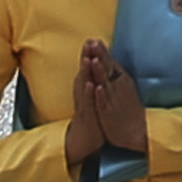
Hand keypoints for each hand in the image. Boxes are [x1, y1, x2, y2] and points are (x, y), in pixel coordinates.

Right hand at [61, 42, 120, 181]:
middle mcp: (85, 96)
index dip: (91, 55)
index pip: (89, 70)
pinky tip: (91, 84)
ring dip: (87, 72)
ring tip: (89, 58)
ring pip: (85, 86)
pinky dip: (89, 94)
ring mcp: (86, 106)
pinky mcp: (88, 116)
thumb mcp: (94, 100)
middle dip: (87, 57)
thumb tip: (96, 74)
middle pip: (85, 74)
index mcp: (87, 91)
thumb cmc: (92, 120)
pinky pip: (89, 104)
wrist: (84, 142)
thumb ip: (94, 86)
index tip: (93, 40)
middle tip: (89, 42)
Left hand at [94, 43, 152, 157]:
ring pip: (105, 82)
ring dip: (99, 71)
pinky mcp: (109, 112)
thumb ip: (117, 75)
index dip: (102, 52)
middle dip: (100, 56)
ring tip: (93, 60)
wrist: (136, 134)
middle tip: (93, 42)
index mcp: (122, 80)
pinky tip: (97, 87)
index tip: (94, 40)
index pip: (111, 62)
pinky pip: (104, 102)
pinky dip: (101, 94)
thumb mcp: (125, 88)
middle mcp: (118, 86)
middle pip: (108, 68)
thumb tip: (110, 62)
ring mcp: (114, 99)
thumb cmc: (129, 111)